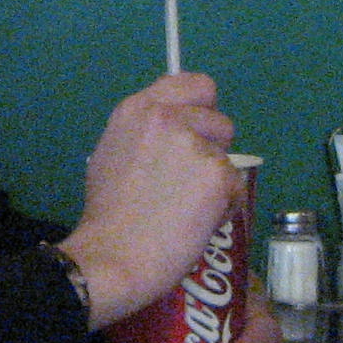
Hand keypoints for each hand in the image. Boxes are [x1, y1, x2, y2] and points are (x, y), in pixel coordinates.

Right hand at [59, 73, 236, 329]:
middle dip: (213, 149)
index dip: (202, 109)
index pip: (195, 84)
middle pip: (220, 121)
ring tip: (185, 209)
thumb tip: (179, 132)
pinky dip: (223, 208)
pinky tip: (194, 224)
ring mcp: (195, 145)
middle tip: (188, 181)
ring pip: (228, 160)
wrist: (113, 257)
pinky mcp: (218, 175)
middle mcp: (168, 117)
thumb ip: (147, 133)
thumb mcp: (113, 152)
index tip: (196, 132)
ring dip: (216, 183)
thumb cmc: (107, 215)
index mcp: (138, 109)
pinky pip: (235, 189)